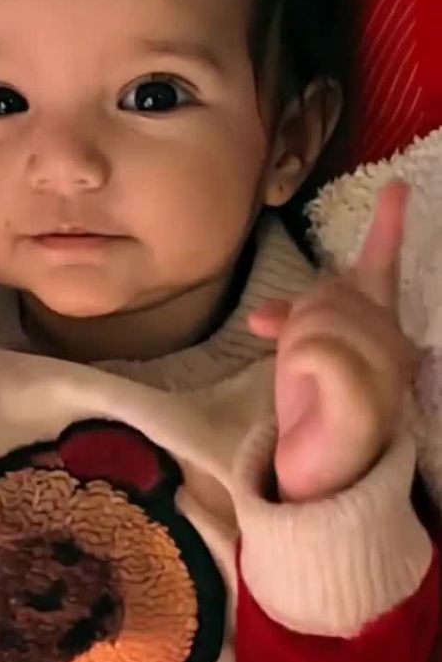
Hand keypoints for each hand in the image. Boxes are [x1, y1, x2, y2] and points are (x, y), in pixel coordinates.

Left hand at [247, 182, 414, 502]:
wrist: (320, 475)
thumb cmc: (314, 408)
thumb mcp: (301, 352)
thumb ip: (298, 321)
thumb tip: (263, 315)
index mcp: (380, 329)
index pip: (383, 269)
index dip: (388, 226)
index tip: (399, 186)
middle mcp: (393, 347)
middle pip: (331, 293)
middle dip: (301, 315)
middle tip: (297, 354)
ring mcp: (385, 377)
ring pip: (322, 319)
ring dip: (296, 343)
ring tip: (303, 377)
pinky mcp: (365, 405)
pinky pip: (318, 353)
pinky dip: (298, 361)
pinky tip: (303, 384)